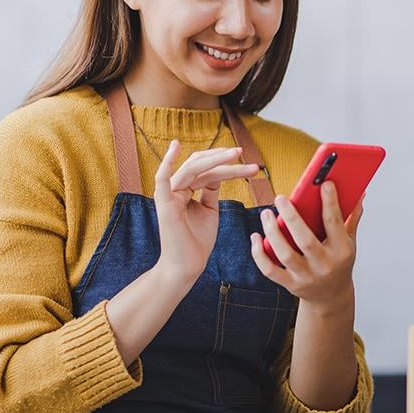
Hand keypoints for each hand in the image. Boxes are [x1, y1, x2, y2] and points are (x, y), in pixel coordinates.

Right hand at [154, 141, 260, 284]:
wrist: (188, 266)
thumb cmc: (197, 241)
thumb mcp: (209, 210)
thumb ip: (210, 190)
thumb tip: (218, 173)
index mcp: (186, 189)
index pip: (207, 170)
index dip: (228, 165)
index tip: (251, 166)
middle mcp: (176, 188)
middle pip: (201, 165)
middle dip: (223, 158)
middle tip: (242, 152)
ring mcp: (169, 194)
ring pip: (193, 168)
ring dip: (215, 159)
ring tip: (237, 154)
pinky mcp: (164, 203)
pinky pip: (162, 178)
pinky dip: (166, 161)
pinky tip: (175, 146)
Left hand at [250, 180, 363, 313]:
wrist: (331, 298)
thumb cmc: (339, 264)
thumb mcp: (349, 243)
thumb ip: (351, 218)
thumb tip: (359, 193)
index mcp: (341, 251)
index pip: (334, 223)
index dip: (330, 202)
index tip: (324, 184)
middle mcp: (324, 265)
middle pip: (305, 240)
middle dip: (291, 217)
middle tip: (280, 198)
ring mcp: (306, 276)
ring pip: (285, 254)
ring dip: (272, 232)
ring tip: (266, 214)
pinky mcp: (290, 284)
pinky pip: (270, 269)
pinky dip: (259, 254)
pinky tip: (255, 237)